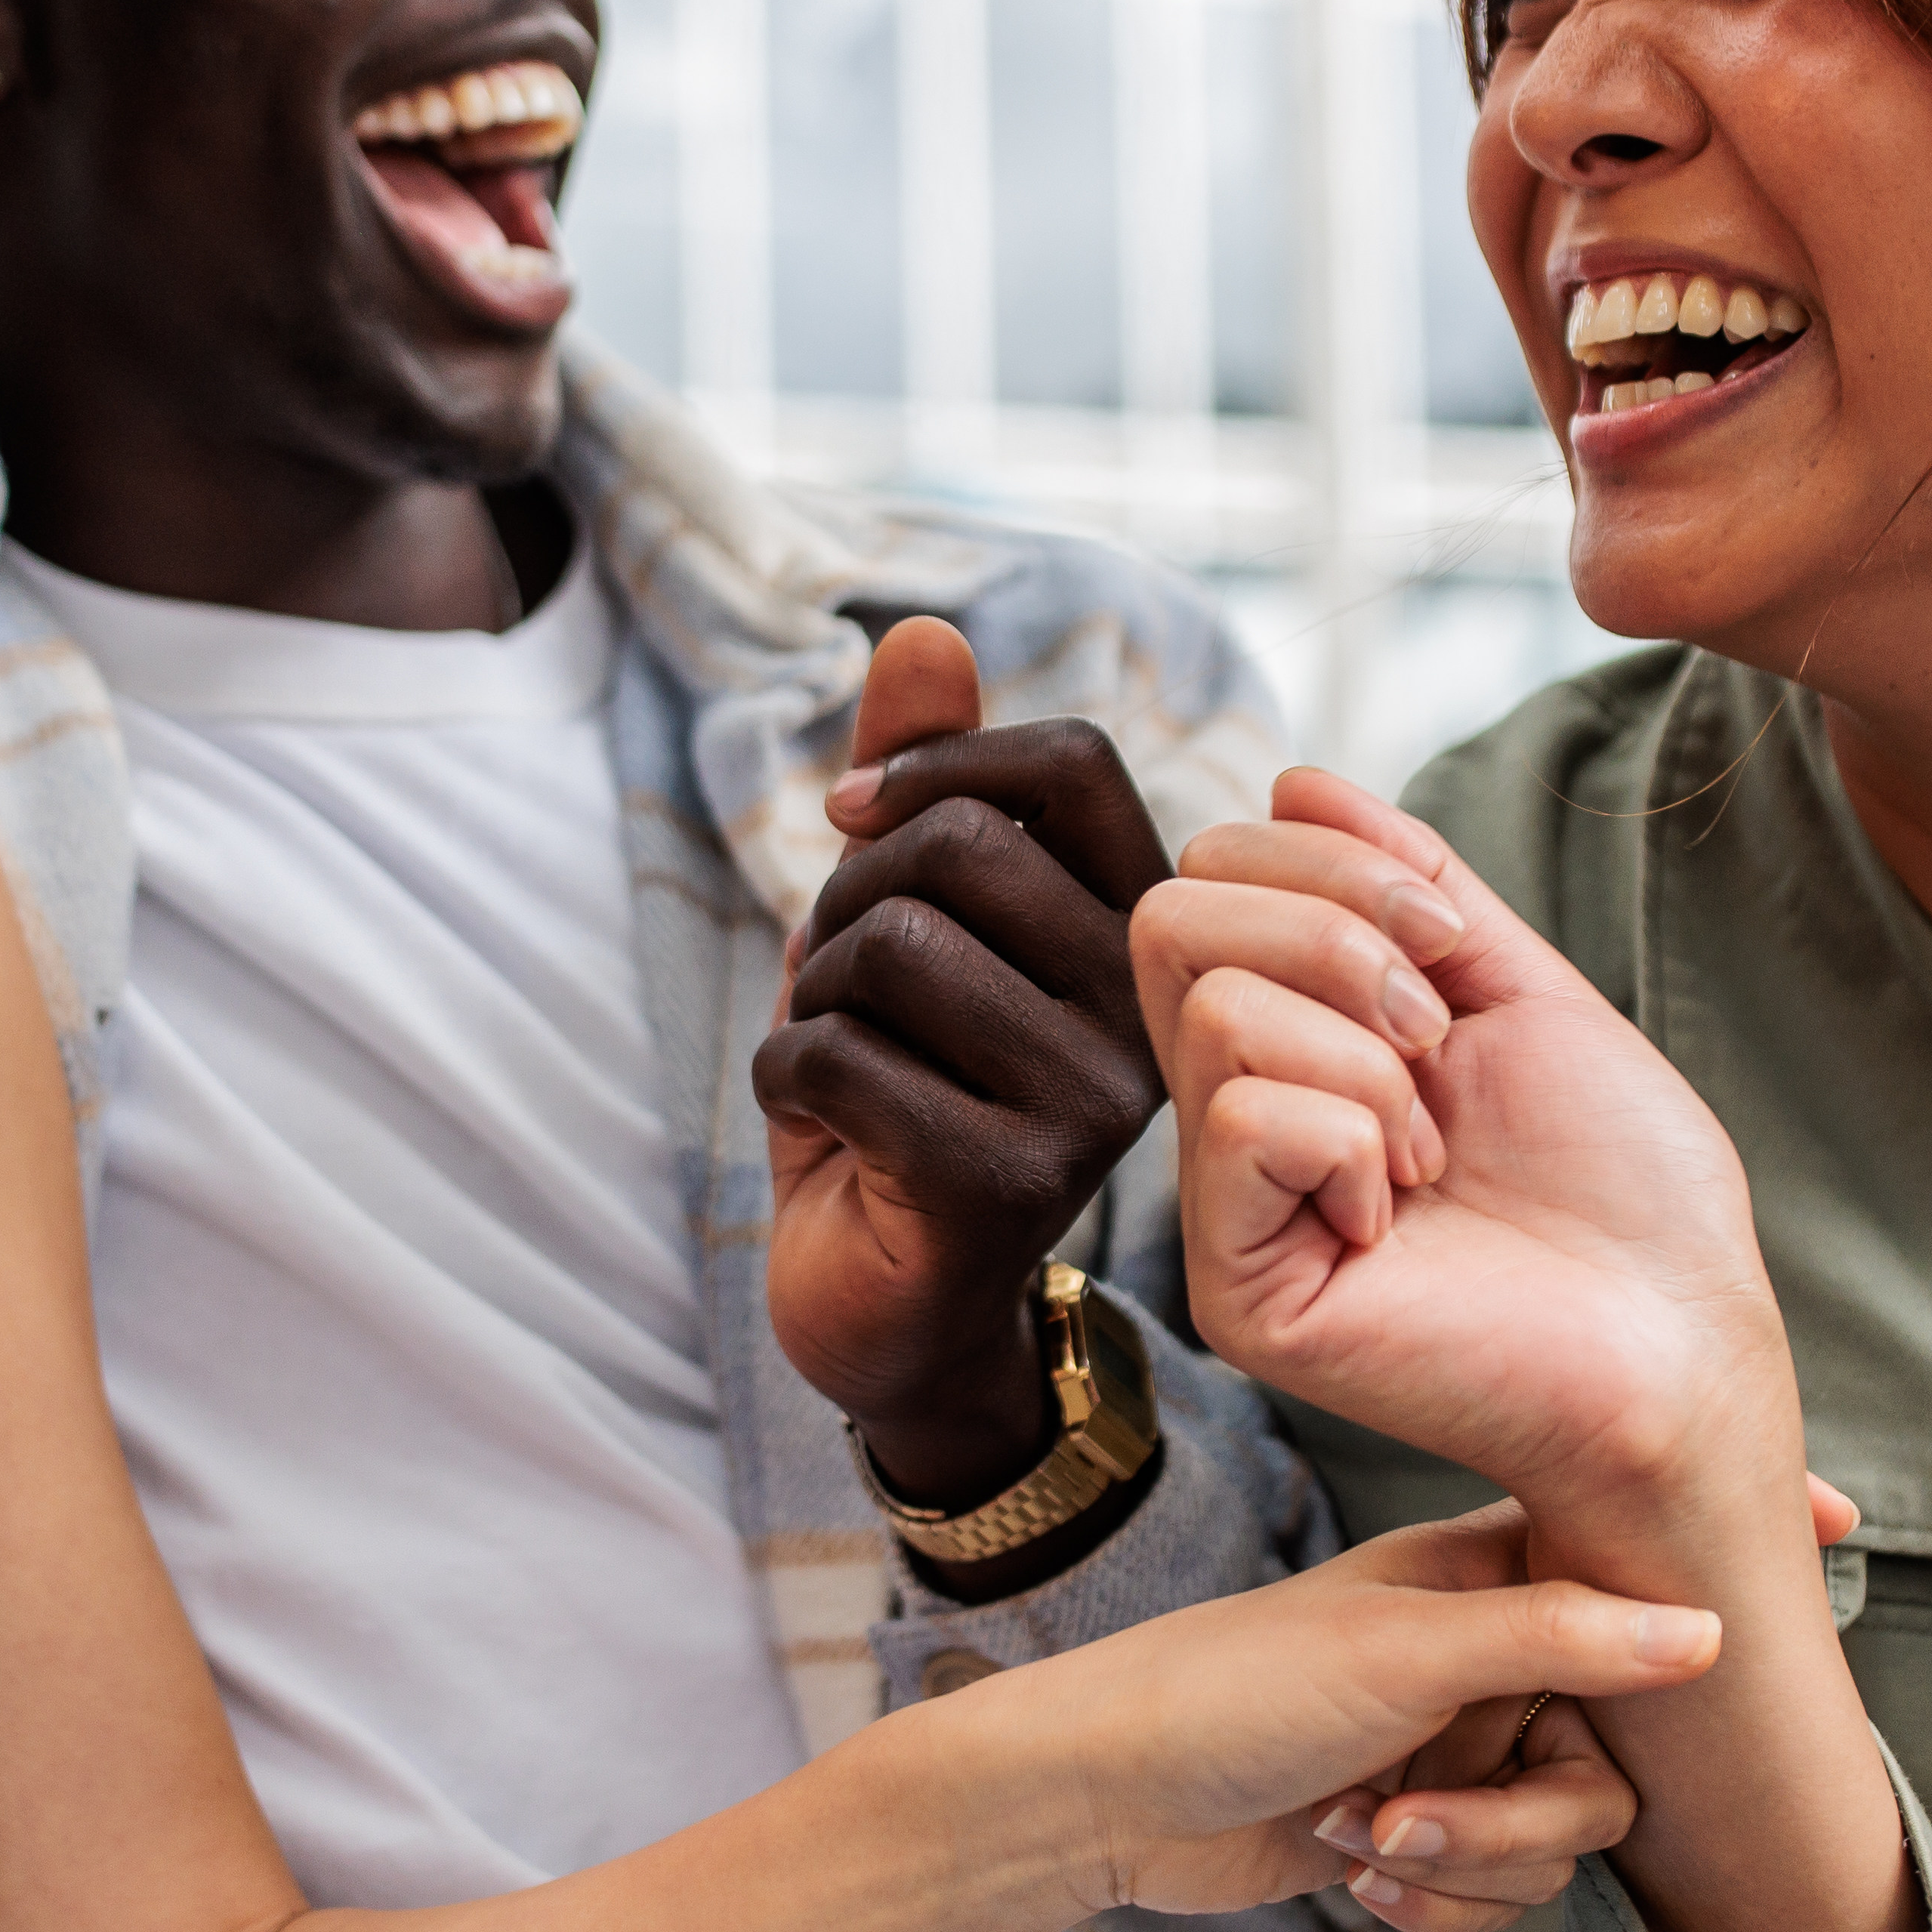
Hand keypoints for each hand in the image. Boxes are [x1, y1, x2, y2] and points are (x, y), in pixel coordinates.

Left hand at [756, 617, 1181, 1506]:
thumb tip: (922, 628)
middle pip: (957, 844)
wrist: (887, 1303)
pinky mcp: (1011, 1184)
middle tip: (839, 978)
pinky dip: (785, 1078)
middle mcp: (1146, 1011)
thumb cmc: (896, 1096)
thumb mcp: (900, 924)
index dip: (941, 756)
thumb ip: (922, 783)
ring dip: (811, 998)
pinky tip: (823, 1133)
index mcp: (1141, 933)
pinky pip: (837, 1058)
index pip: (1073, 761)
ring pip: (890, 948)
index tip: (853, 813)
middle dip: (846, 896)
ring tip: (839, 1059)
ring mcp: (1093, 1105)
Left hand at [952, 1499, 1723, 1920]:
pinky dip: (1436, 1900)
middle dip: (1524, 1817)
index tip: (1840, 1530)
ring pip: (1565, 1842)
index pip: (1644, 1562)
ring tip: (1364, 1835)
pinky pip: (1503, 1890)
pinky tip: (1357, 1871)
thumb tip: (1707, 1629)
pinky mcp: (1429, 1824)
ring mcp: (1464, 1743)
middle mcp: (1493, 1655)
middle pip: (1618, 1762)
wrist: (1106, 1797)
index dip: (1731, 1562)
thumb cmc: (1230, 1690)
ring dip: (1466, 1863)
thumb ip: (1562, 1639)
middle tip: (1416, 1812)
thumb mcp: (1405, 1653)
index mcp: (1494, 1573)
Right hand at [1138, 768, 1801, 1543]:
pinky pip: (1245, 1117)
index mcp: (1294, 1046)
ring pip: (1213, 1008)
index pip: (1211, 877)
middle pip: (1173, 917)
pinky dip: (1354, 1136)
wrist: (1684, 1349)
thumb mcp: (1519, 989)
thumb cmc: (1627, 1195)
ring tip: (1436, 1150)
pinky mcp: (1239, 1291)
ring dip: (1369, 1058)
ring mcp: (1229, 1207)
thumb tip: (1295, 781)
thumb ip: (1409, 883)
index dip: (1330, 866)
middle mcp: (1237, 1120)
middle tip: (1438, 1041)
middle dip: (1337, 936)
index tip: (1453, 951)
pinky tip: (1406, 1214)